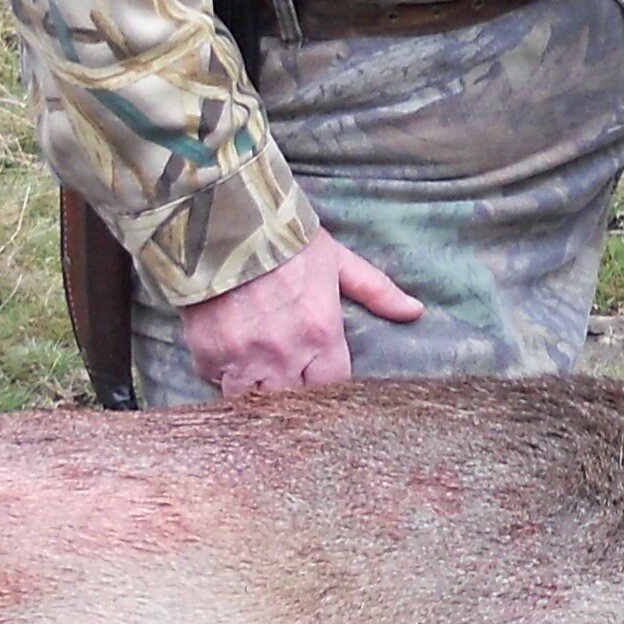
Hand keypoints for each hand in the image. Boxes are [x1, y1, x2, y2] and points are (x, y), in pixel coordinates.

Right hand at [177, 222, 426, 396]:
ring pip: (253, 400)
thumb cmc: (286, 240)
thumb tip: (414, 311)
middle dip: (292, 392)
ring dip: (257, 390)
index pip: (333, 386)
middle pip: (293, 401)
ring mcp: (244, 357)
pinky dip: (223, 374)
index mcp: (321, 333)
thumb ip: (376, 291)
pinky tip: (229, 357)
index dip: (327, 386)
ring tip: (258, 375)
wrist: (225, 221)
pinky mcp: (209, 354)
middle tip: (288, 378)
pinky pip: (217, 381)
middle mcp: (284, 353)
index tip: (320, 378)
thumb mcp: (337, 260)